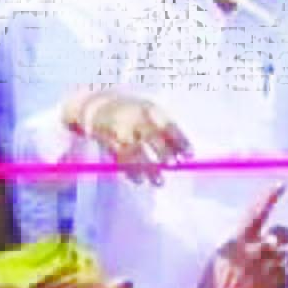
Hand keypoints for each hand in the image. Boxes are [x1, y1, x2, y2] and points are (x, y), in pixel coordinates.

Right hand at [68, 91, 190, 185]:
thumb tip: (186, 155)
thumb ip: (166, 131)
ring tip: (159, 182)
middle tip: (172, 164)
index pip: (167, 124)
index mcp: (149, 109)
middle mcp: (134, 118)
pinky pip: (121, 159)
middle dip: (162, 151)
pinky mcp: (109, 142)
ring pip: (135, 151)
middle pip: (151, 136)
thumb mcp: (149, 113)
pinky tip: (140, 180)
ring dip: (147, 167)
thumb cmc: (132, 112)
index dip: (179, 139)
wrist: (98, 106)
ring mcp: (120, 131)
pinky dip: (131, 172)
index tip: (189, 154)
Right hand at [180, 184, 287, 287]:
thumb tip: (261, 236)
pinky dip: (280, 283)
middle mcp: (259, 248)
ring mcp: (272, 265)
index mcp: (239, 239)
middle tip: (271, 252)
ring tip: (258, 283)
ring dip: (276, 266)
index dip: (269, 197)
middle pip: (282, 234)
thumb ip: (241, 243)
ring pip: (285, 258)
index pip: (257, 211)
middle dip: (280, 240)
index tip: (281, 185)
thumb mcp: (220, 257)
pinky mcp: (282, 283)